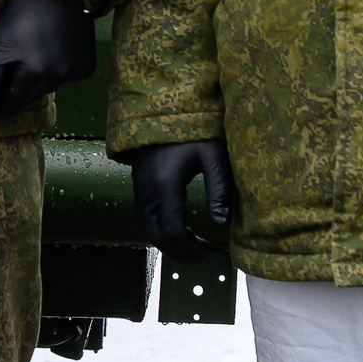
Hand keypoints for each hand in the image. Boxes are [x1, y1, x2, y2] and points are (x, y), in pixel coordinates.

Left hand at [0, 0, 96, 114]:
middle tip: (21, 55)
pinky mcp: (88, 66)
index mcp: (35, 74)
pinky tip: (56, 47)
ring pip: (50, 88)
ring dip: (42, 75)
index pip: (13, 104)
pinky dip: (60, 68)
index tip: (4, 71)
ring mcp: (76, 73)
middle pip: (32, 97)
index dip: (4, 90)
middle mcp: (59, 77)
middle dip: (23, 82)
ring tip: (38, 48)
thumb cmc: (21, 14)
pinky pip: (67, 78)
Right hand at [129, 140, 234, 262]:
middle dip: (180, 252)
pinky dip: (162, 230)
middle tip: (204, 255)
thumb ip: (218, 190)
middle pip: (157, 236)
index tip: (212, 250)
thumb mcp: (212, 154)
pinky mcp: (140, 183)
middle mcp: (147, 190)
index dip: (192, 249)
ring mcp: (140, 187)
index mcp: (165, 184)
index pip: (173, 232)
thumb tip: (222, 224)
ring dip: (170, 242)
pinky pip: (147, 217)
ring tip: (196, 246)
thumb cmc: (192, 128)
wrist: (162, 105)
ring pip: (149, 228)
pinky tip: (182, 228)